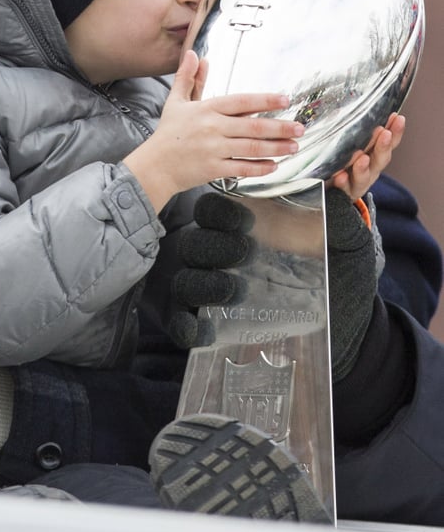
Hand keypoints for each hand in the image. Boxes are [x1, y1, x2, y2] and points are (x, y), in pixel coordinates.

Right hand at [124, 50, 304, 211]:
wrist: (154, 167)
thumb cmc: (167, 134)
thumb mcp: (176, 102)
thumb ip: (188, 78)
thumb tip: (196, 55)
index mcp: (206, 109)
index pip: (241, 102)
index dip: (265, 100)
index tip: (284, 100)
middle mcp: (212, 128)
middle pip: (253, 127)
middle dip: (280, 127)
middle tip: (299, 128)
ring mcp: (213, 150)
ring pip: (251, 148)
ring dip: (276, 148)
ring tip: (294, 146)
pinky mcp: (213, 169)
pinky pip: (242, 168)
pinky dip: (260, 167)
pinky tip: (274, 165)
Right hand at [151, 188, 381, 383]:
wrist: (348, 335)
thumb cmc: (342, 282)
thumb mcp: (348, 249)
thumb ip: (343, 222)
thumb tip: (334, 196)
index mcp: (244, 231)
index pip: (213, 211)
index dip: (220, 212)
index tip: (245, 220)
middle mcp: (220, 259)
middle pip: (193, 243)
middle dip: (212, 244)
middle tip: (243, 251)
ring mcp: (210, 295)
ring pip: (184, 280)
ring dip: (201, 282)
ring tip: (233, 288)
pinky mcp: (207, 329)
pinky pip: (182, 325)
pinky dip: (188, 326)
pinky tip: (206, 330)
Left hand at [329, 113, 404, 201]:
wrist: (330, 190)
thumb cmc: (341, 161)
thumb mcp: (348, 143)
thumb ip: (351, 130)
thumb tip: (348, 104)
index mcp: (374, 155)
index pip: (388, 141)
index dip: (395, 131)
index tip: (398, 118)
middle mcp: (370, 169)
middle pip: (380, 159)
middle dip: (383, 146)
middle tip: (385, 134)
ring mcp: (358, 183)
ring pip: (364, 176)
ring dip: (363, 167)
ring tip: (362, 158)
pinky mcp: (344, 193)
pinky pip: (343, 189)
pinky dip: (343, 182)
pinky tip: (341, 176)